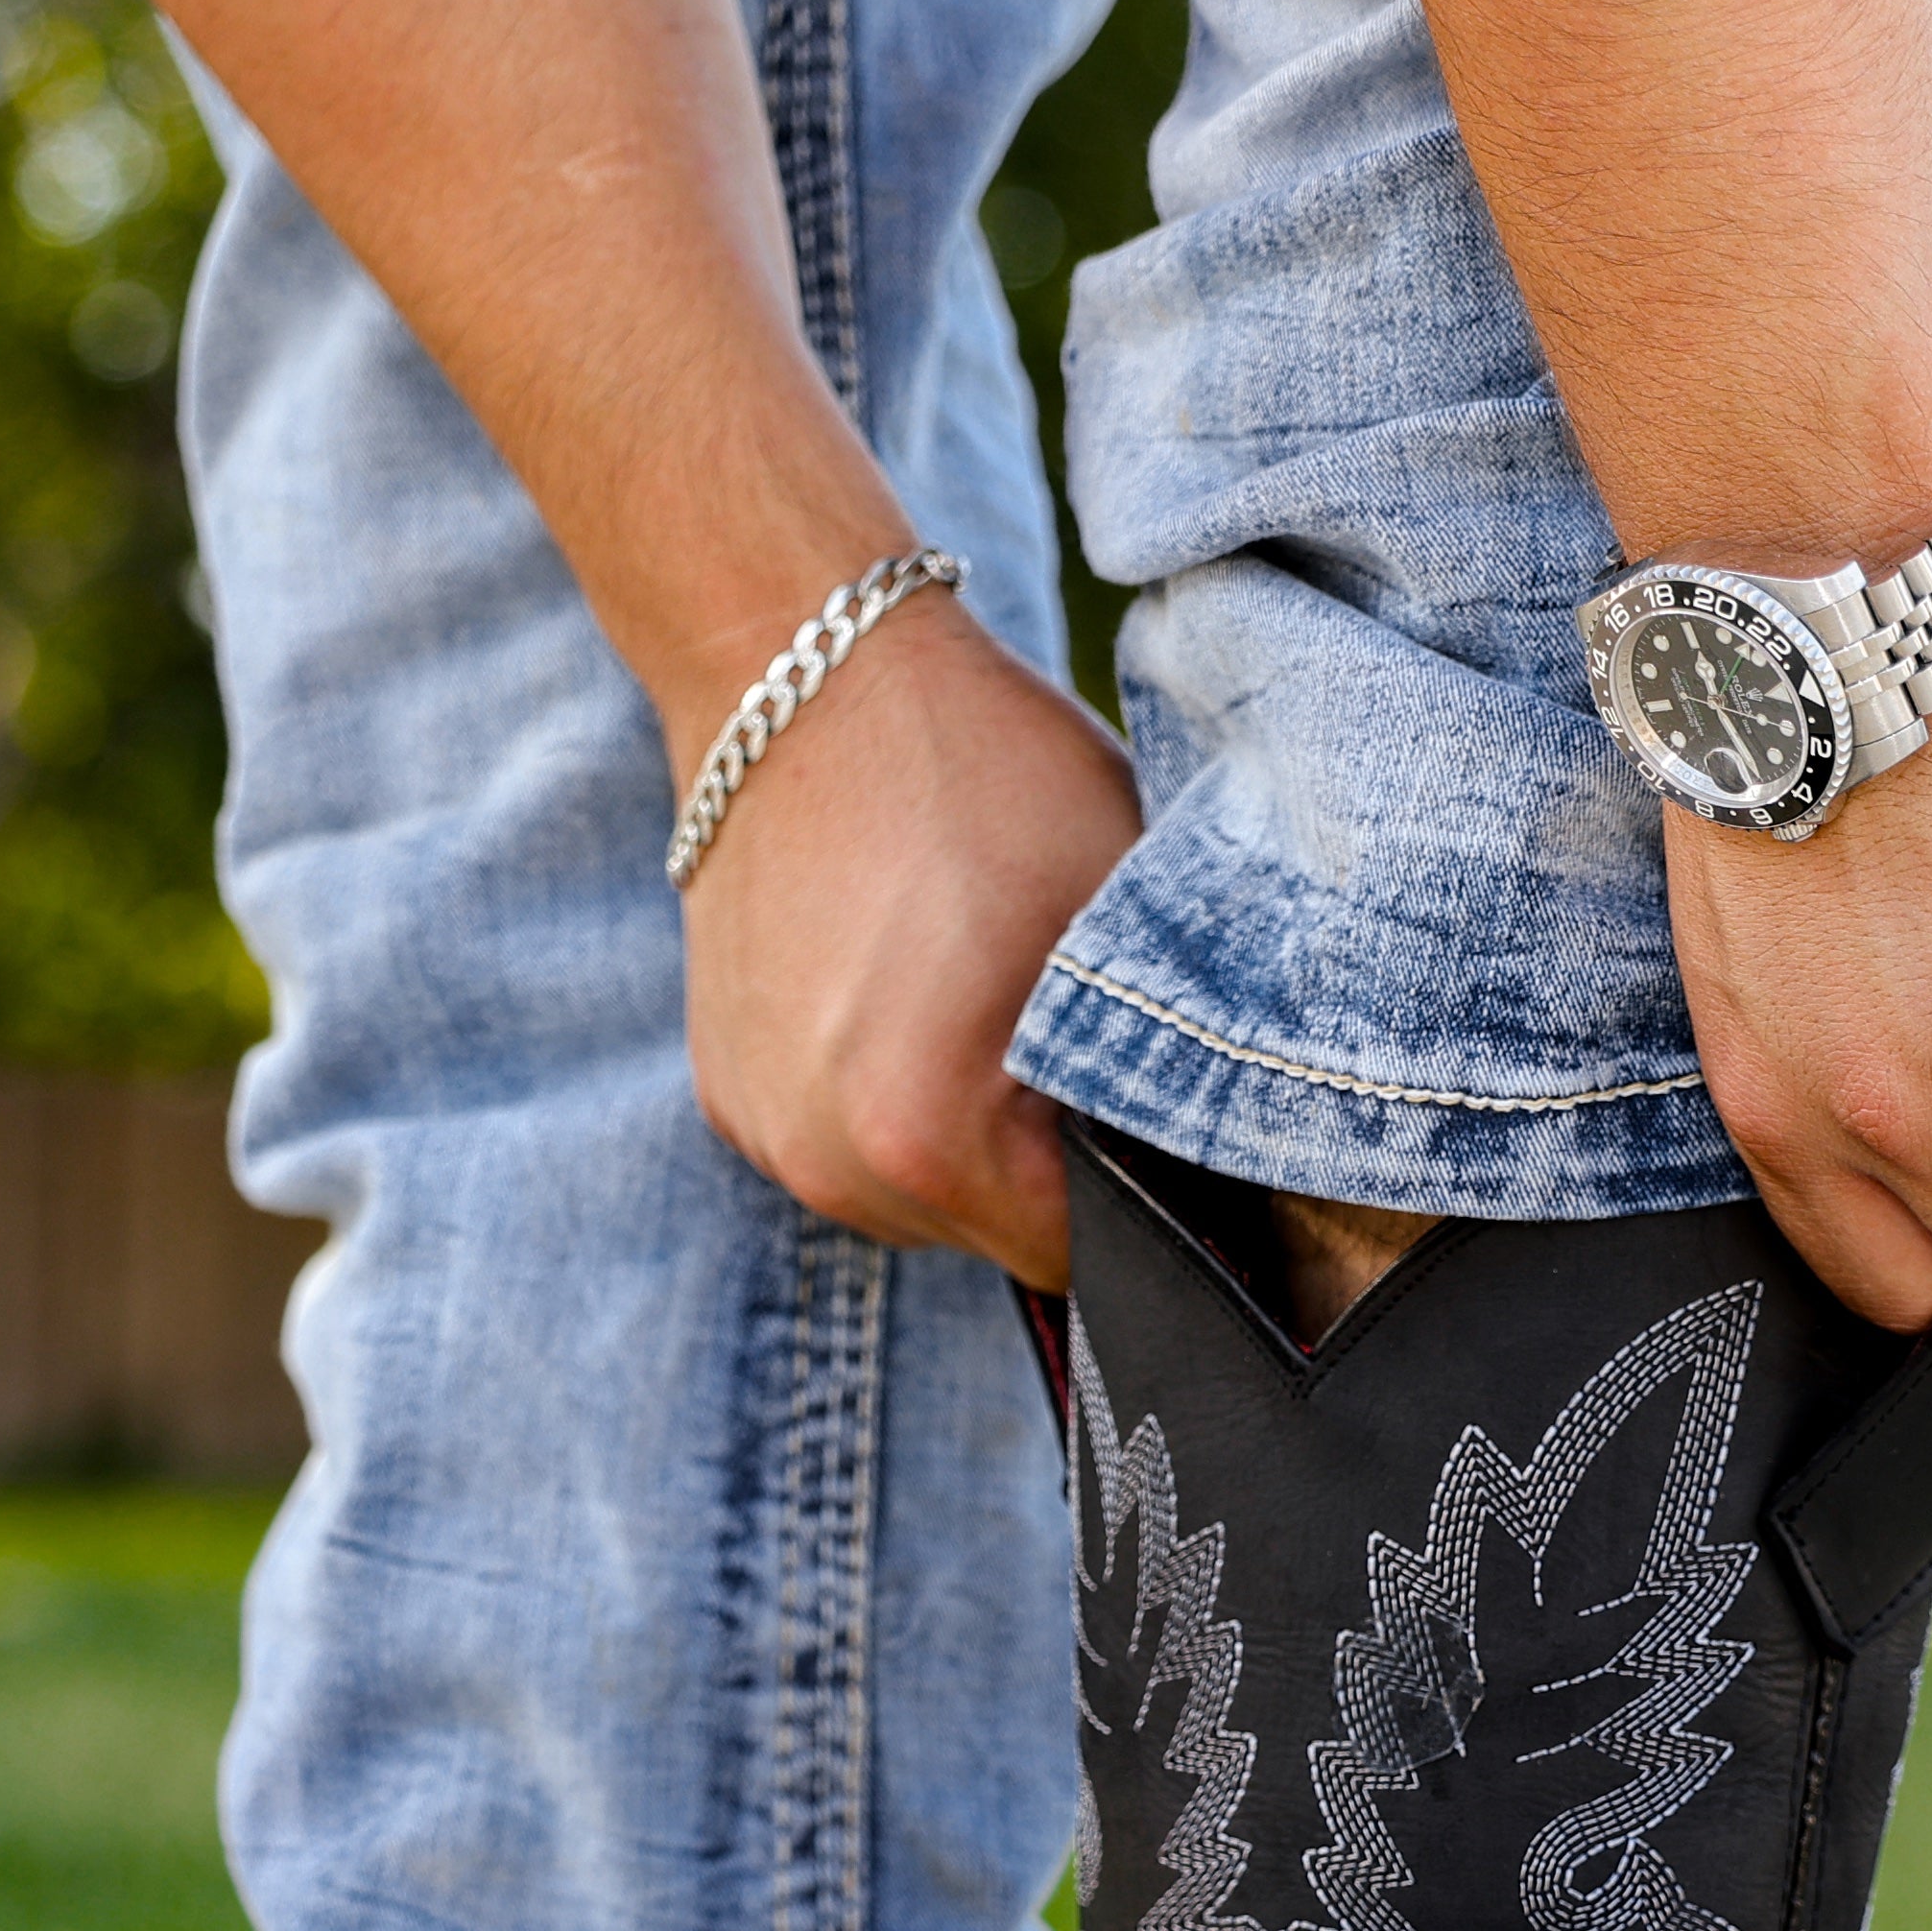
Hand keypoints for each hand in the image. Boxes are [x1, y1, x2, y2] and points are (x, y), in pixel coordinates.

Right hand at [668, 596, 1140, 1294]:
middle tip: (1051, 1024)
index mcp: (924, 1135)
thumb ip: (1159, 1064)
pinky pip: (841, 1146)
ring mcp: (764, 1135)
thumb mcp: (1121, 913)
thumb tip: (1203, 1156)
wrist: (797, 676)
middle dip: (1036, 1161)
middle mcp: (824, 1166)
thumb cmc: (979, 773)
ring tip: (967, 998)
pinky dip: (882, 1098)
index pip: (1073, 1254)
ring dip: (957, 1133)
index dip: (1129, 1187)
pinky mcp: (728, 1096)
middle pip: (984, 1236)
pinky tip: (897, 992)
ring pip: (911, 1200)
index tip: (1138, 1103)